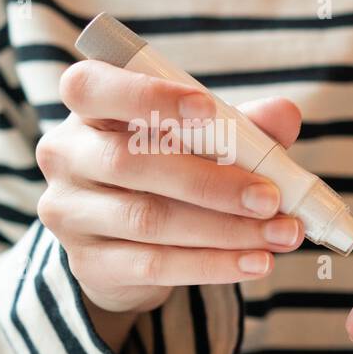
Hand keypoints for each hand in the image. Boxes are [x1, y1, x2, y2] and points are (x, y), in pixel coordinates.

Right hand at [38, 61, 305, 345]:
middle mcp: (68, 157)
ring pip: (149, 220)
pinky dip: (215, 264)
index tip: (208, 109)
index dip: (147, 96)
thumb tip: (284, 113)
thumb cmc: (172, 173)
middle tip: (272, 198)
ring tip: (282, 234)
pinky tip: (258, 262)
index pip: (92, 88)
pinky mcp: (89, 264)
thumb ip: (242, 126)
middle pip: (129, 163)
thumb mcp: (205, 143)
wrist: (132, 249)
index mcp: (90, 112)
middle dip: (212, 182)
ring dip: (227, 230)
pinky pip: (155, 265)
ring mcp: (71, 214)